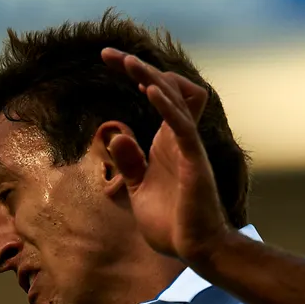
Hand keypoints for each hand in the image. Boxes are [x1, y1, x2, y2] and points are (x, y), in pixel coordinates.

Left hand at [100, 47, 233, 265]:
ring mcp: (188, 147)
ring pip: (176, 99)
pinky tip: (147, 89)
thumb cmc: (171, 223)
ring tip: (126, 62)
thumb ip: (130, 162)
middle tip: (110, 53)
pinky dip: (166, 105)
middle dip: (137, 67)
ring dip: (150, 77)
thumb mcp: (138, 189)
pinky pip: (182, 125)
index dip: (136, 74)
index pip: (157, 95)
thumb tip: (117, 135)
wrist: (195, 250)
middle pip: (166, 87)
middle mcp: (180, 137)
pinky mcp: (193, 161)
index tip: (109, 60)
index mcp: (168, 141)